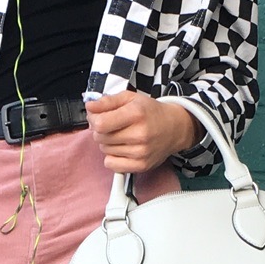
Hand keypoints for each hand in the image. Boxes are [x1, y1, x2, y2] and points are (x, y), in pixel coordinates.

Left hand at [85, 91, 200, 173]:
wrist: (175, 128)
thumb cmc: (150, 112)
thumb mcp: (130, 98)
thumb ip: (107, 101)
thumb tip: (89, 107)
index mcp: (136, 114)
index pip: (100, 124)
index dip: (94, 120)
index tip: (98, 117)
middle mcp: (139, 134)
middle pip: (100, 138)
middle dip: (101, 131)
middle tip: (112, 126)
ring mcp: (141, 152)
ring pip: (105, 150)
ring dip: (108, 143)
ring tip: (121, 136)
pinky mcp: (141, 165)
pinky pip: (111, 165)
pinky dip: (112, 157)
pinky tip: (122, 149)